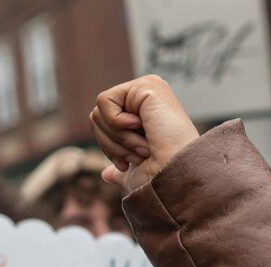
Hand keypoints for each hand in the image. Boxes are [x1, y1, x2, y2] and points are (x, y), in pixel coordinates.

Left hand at [89, 76, 200, 192]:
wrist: (174, 174)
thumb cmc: (159, 176)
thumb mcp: (133, 173)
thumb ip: (120, 167)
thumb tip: (105, 174)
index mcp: (141, 114)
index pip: (101, 126)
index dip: (109, 149)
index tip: (128, 164)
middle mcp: (144, 98)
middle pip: (96, 118)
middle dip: (112, 144)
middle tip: (139, 153)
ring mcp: (146, 88)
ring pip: (98, 113)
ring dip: (119, 137)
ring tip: (143, 144)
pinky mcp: (146, 85)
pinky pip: (104, 101)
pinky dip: (116, 122)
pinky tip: (140, 125)